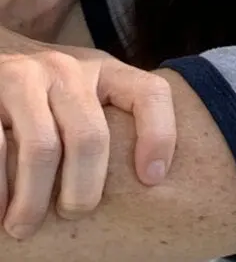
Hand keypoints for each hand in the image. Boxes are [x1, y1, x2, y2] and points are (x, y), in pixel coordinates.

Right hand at [0, 41, 175, 238]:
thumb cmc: (49, 89)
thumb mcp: (87, 88)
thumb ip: (112, 115)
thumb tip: (150, 178)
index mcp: (104, 69)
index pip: (150, 93)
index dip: (160, 135)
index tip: (153, 179)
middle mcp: (67, 69)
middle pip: (90, 136)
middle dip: (84, 188)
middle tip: (74, 214)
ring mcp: (24, 78)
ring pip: (42, 148)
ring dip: (34, 198)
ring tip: (26, 226)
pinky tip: (1, 208)